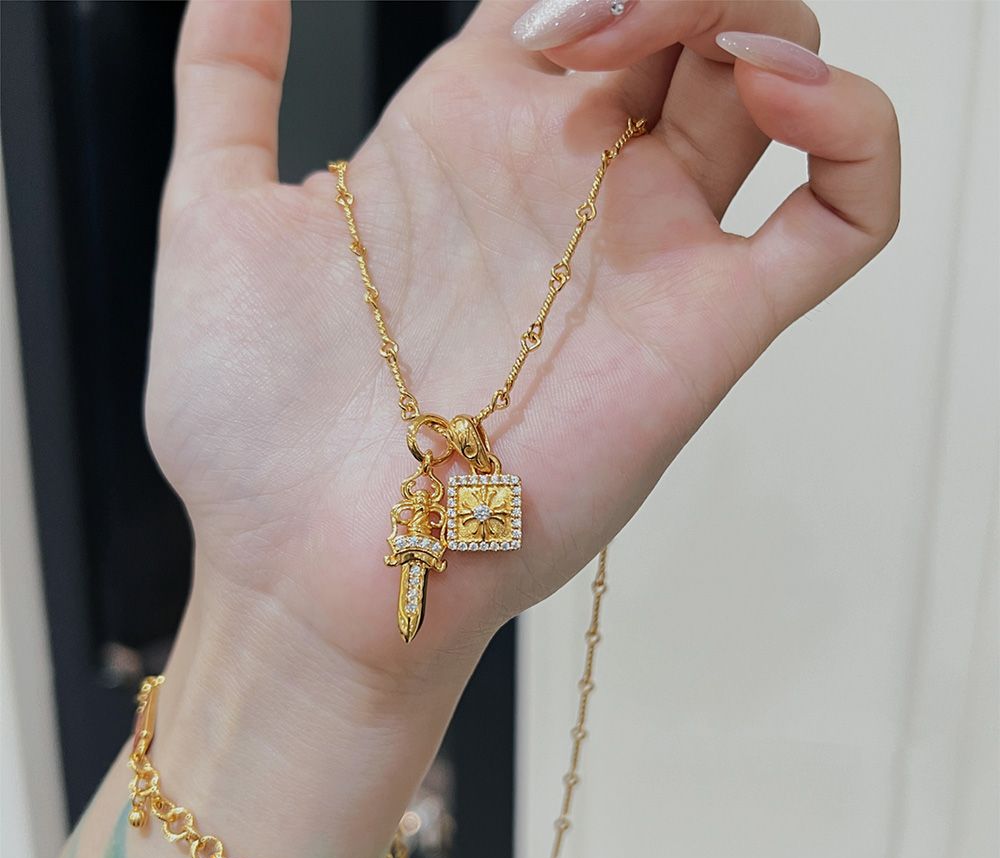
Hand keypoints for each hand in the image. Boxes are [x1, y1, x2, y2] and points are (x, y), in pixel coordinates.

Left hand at [145, 0, 897, 687]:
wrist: (303, 570)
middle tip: (569, 36)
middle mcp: (576, 181)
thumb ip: (229, 81)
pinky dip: (853, 128)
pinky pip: (845, 215)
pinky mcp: (712, 326)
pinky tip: (777, 90)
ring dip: (749, 13)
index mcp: (474, 136)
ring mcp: (653, 249)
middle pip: (690, 16)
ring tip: (645, 47)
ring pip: (776, 80)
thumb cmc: (250, 426)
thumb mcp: (214, 214)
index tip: (519, 14)